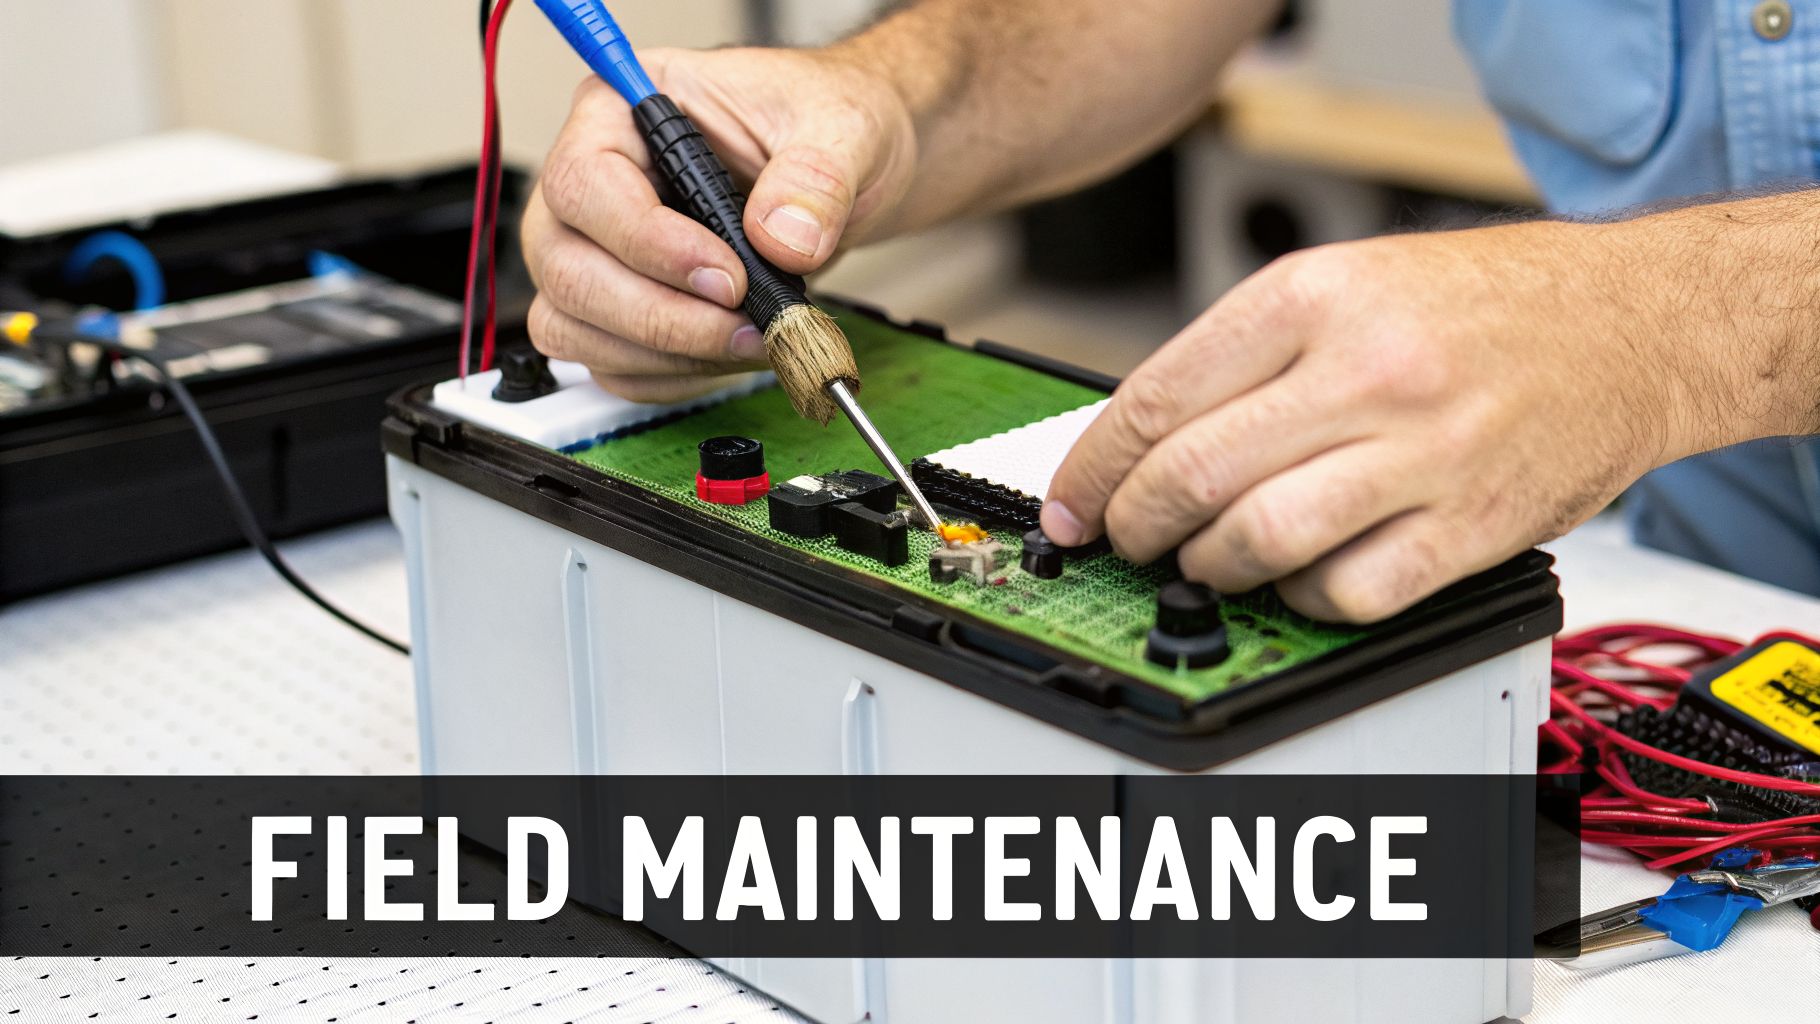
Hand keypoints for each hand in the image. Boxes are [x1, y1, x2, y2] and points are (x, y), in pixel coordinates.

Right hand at [521, 47, 917, 401]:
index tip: (729, 278)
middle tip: (746, 325)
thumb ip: (814, 178)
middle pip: (567, 268)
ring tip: (751, 340)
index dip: (649, 244)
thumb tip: (782, 239)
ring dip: (664, 354)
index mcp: (622, 111)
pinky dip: (670, 375)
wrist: (841, 172)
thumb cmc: (820, 123)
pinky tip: (730, 354)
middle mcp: (591, 184)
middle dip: (660, 316)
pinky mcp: (614, 309)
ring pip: (572, 326)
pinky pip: (608, 364)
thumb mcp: (837, 128)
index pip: (585, 184)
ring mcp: (592, 251)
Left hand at [1040, 221, 1713, 621]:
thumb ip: (1246, 354)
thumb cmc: (1484, 305)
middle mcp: (1366, 368)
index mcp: (1314, 296)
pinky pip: (1349, 592)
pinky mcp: (1472, 525)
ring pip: (1258, 541)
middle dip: (1135, 527)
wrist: (1632, 321)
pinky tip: (1299, 580)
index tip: (1070, 505)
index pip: (1156, 398)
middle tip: (1127, 542)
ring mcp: (1423, 451)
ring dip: (1208, 568)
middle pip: (1193, 475)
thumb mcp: (1348, 281)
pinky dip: (1303, 600)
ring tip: (1205, 562)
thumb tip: (1139, 439)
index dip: (1091, 469)